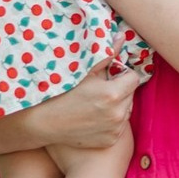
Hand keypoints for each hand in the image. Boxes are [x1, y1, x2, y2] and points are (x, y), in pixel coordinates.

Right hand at [21, 64, 139, 149]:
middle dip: (120, 89)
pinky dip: (111, 121)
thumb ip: (107, 55)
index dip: (123, 74)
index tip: (111, 75)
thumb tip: (123, 37)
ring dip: (118, 105)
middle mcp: (117, 113)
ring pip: (126, 110)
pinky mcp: (110, 140)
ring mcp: (114, 129)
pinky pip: (119, 126)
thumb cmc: (62, 92)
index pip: (134, 78)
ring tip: (97, 103)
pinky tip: (94, 117)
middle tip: (101, 89)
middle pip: (131, 94)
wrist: (44, 122)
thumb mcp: (84, 71)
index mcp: (112, 93)